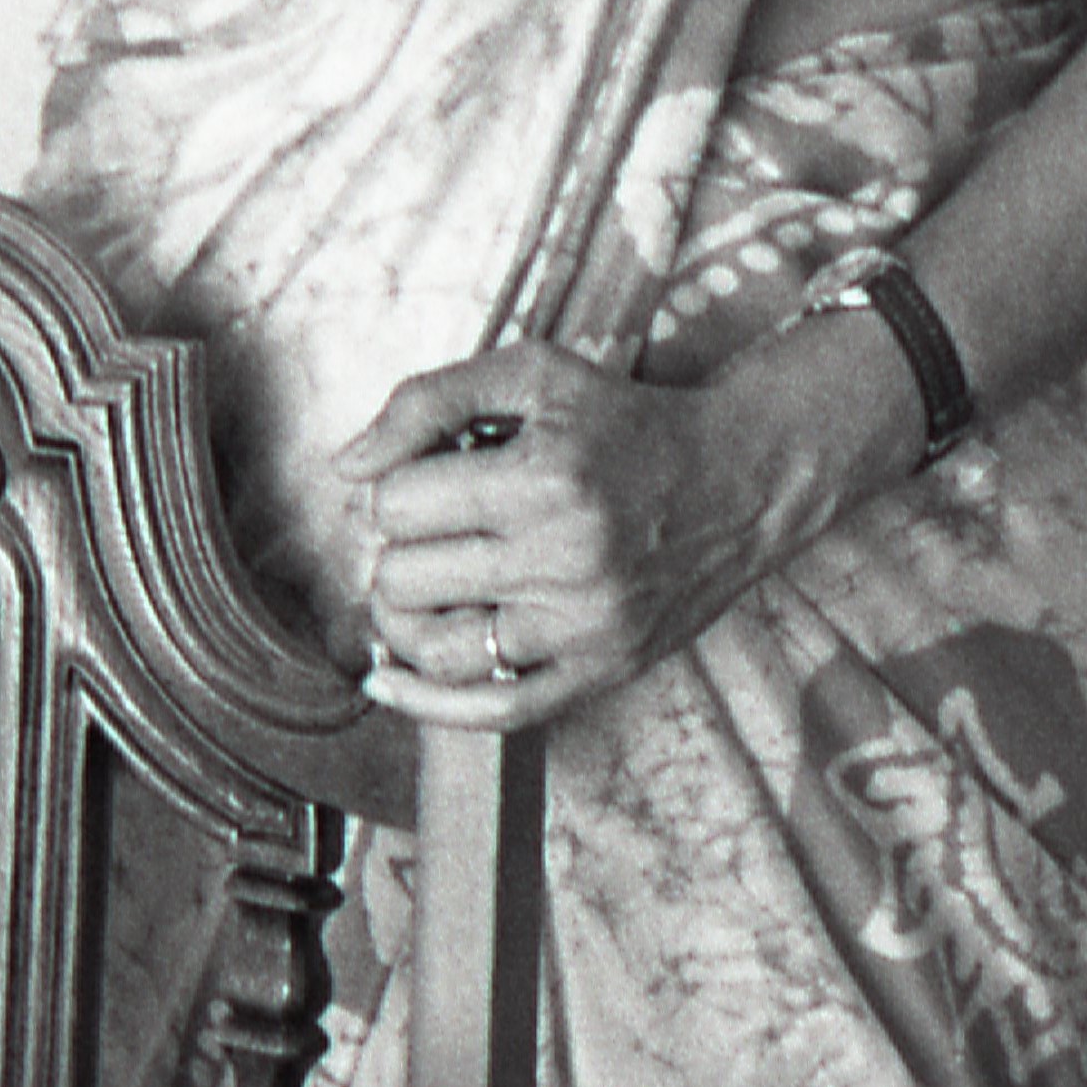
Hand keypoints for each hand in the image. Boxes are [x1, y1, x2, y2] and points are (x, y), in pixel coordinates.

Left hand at [339, 334, 874, 728]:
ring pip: (434, 648)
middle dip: (399, 550)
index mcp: (542, 479)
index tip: (428, 480)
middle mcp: (563, 559)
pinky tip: (387, 680)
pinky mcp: (599, 670)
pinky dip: (426, 702)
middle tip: (431, 532)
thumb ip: (430, 401)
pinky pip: (492, 710)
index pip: (397, 505)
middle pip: (404, 579)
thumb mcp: (535, 376)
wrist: (740, 482)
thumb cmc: (627, 422)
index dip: (394, 487)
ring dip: (405, 618)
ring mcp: (582, 626)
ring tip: (424, 586)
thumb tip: (346, 465)